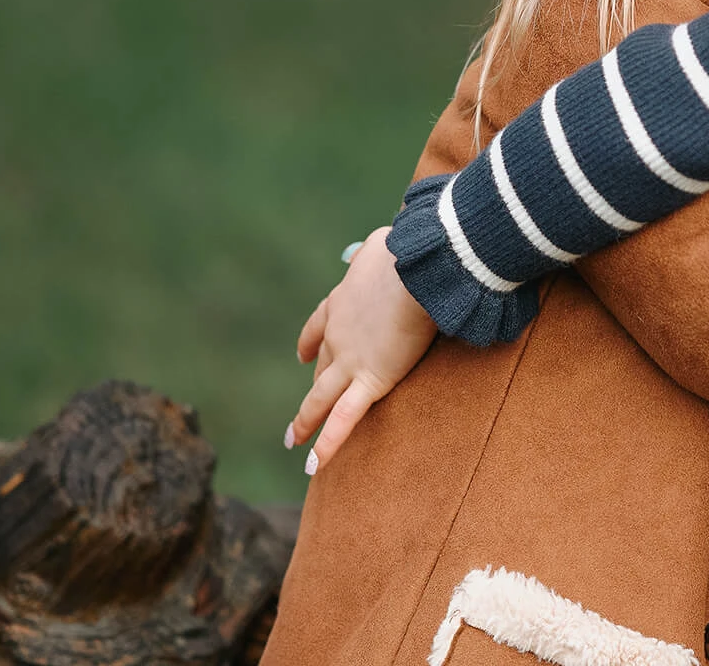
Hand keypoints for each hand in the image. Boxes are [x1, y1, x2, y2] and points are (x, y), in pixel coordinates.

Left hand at [286, 227, 436, 473]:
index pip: (319, 326)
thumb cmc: (407, 250)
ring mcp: (350, 360)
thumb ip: (376, 251)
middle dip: (312, 387)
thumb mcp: (384, 243)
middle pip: (321, 366)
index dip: (310, 343)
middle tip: (303, 408)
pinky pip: (344, 419)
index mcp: (341, 302)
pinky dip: (327, 443)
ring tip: (293, 442)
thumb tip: (379, 247)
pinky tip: (313, 465)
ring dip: (305, 421)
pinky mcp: (370, 381)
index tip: (302, 355)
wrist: (415, 271)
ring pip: (320, 398)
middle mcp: (338, 334)